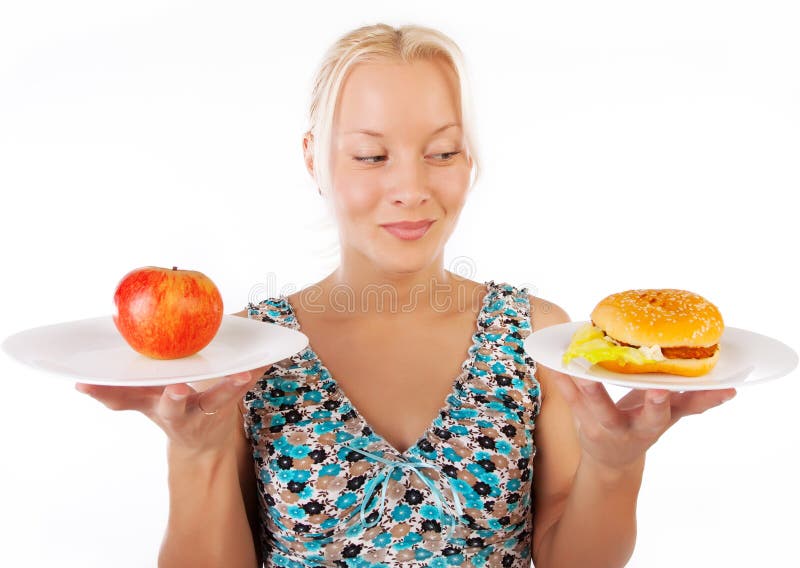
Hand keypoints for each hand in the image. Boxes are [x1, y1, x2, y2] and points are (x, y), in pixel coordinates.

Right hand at [74, 365, 269, 455]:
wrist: (205, 446)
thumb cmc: (172, 413)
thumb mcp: (144, 406)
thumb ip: (116, 396)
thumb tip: (80, 383)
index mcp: (156, 409)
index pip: (126, 402)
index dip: (108, 395)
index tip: (88, 384)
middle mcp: (181, 414)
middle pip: (174, 408)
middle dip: (173, 400)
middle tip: (175, 389)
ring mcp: (209, 410)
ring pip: (220, 399)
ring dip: (230, 388)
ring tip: (243, 374)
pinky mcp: (233, 401)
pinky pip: (248, 384)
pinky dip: (259, 370)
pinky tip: (269, 357)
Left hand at [553, 374, 736, 473]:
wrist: (611, 461)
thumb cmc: (642, 427)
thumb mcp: (669, 419)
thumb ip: (695, 403)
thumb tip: (730, 389)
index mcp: (654, 424)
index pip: (671, 413)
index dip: (677, 403)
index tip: (688, 390)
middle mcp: (630, 428)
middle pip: (637, 417)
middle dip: (643, 404)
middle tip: (650, 387)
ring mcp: (603, 425)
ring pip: (594, 405)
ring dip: (586, 387)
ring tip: (577, 366)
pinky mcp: (580, 418)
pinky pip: (568, 397)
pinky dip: (559, 378)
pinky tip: (550, 362)